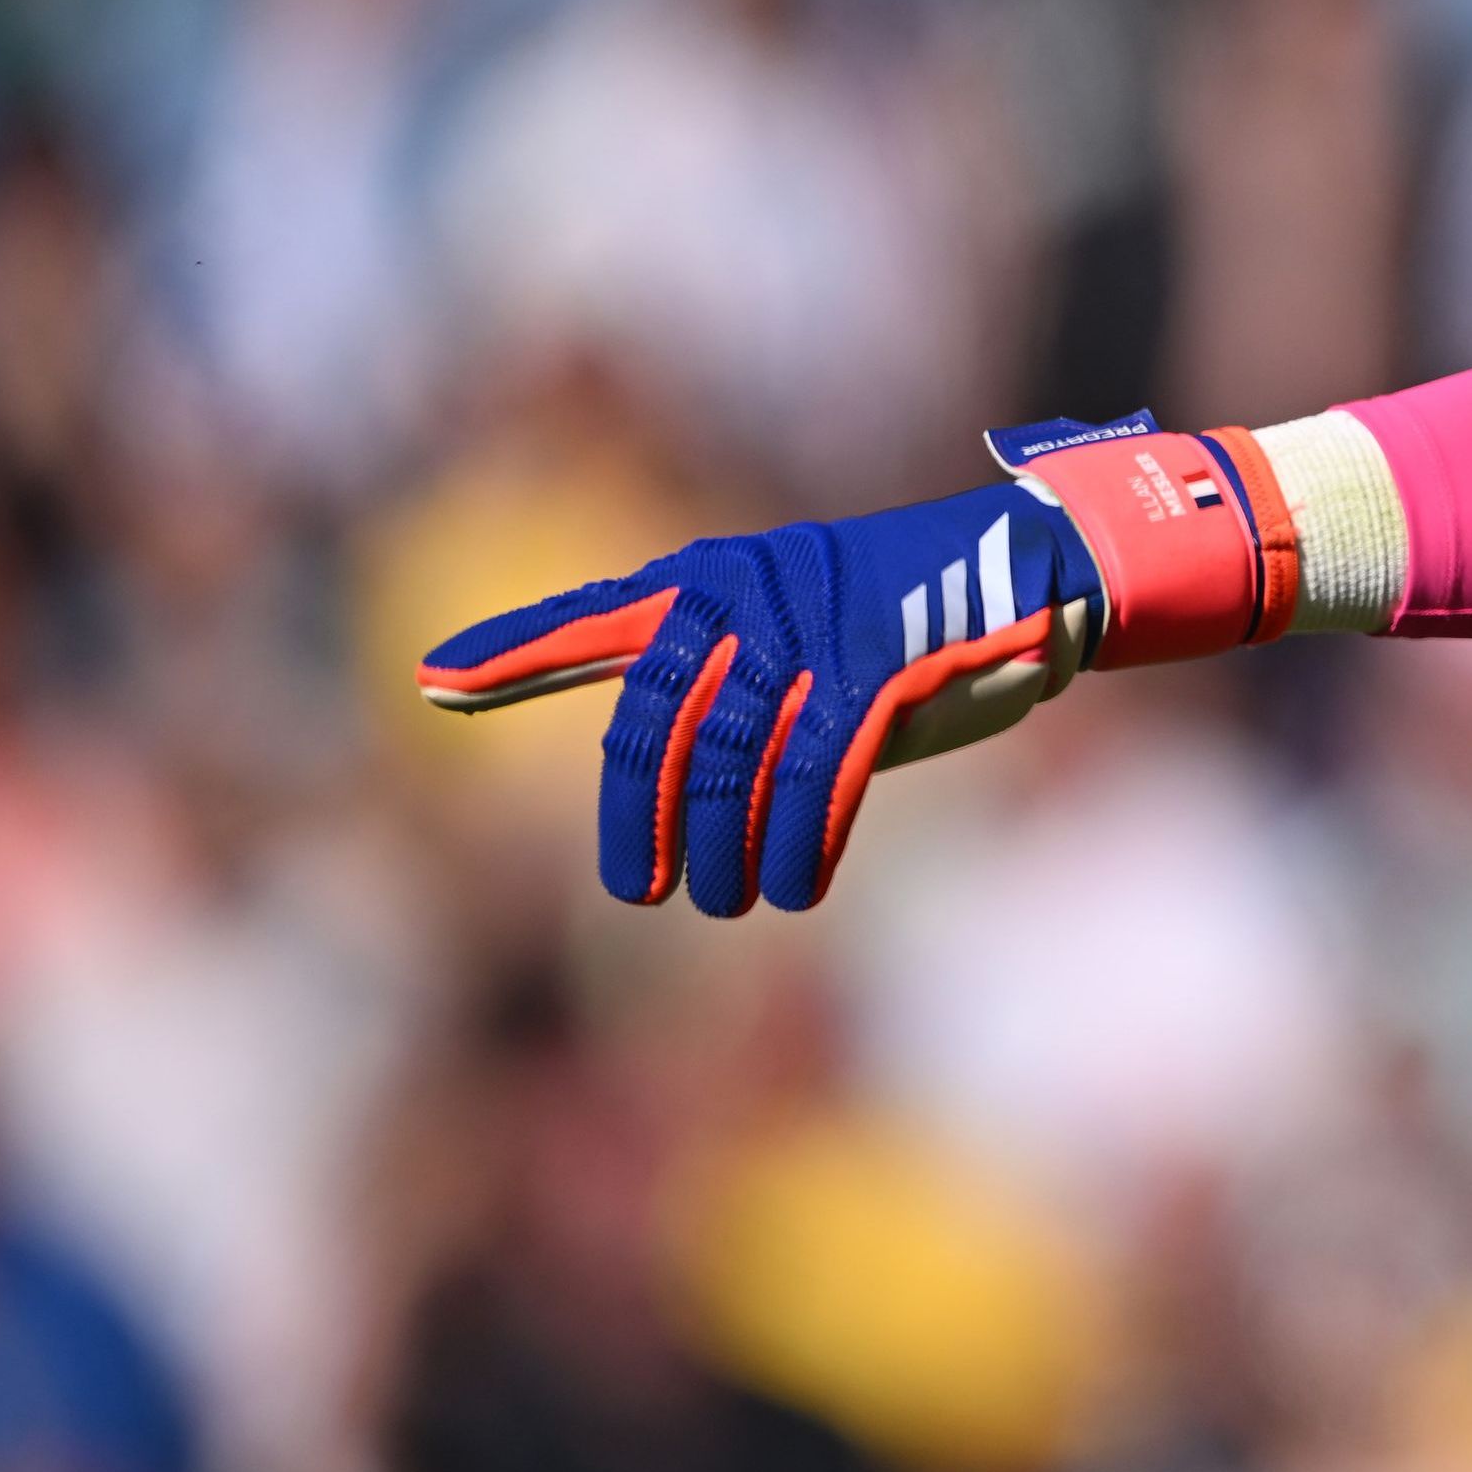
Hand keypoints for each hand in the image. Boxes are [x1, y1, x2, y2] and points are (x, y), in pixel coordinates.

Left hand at [419, 477, 1103, 913]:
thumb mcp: (801, 628)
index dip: (512, 654)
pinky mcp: (879, 672)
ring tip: (726, 898)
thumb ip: (726, 680)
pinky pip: (816, 778)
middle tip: (643, 888)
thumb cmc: (912, 618)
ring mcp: (812, 633)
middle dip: (639, 822)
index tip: (432, 680)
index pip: (592, 620)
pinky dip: (799, 844)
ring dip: (723, 853)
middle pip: (655, 730)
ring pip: (732, 768)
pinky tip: (794, 886)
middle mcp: (746, 597)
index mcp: (713, 578)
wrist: (1039, 573)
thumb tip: (656, 779)